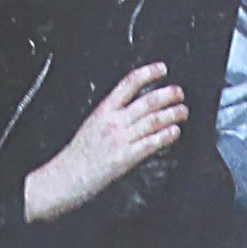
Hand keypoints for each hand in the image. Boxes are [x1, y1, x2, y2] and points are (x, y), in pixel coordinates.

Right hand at [24, 60, 185, 220]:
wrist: (62, 178)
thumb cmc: (75, 156)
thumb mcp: (91, 126)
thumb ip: (110, 117)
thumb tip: (133, 112)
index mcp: (102, 111)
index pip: (128, 84)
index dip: (147, 73)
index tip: (161, 69)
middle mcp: (113, 122)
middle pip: (146, 102)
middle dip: (167, 95)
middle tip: (179, 92)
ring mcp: (120, 139)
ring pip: (152, 121)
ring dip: (172, 114)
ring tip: (183, 111)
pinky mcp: (125, 158)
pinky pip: (150, 143)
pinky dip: (166, 136)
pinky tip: (175, 132)